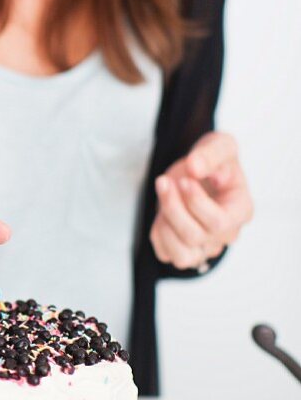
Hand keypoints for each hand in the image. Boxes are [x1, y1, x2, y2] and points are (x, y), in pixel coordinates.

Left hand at [149, 131, 253, 270]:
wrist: (198, 170)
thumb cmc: (214, 161)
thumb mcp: (219, 144)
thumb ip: (211, 152)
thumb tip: (195, 168)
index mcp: (241, 210)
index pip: (219, 222)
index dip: (195, 203)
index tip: (184, 180)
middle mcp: (226, 234)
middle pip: (195, 236)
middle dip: (173, 207)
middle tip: (163, 181)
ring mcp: (206, 247)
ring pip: (182, 255)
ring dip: (164, 223)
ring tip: (164, 196)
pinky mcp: (185, 250)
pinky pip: (166, 254)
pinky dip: (158, 233)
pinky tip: (162, 212)